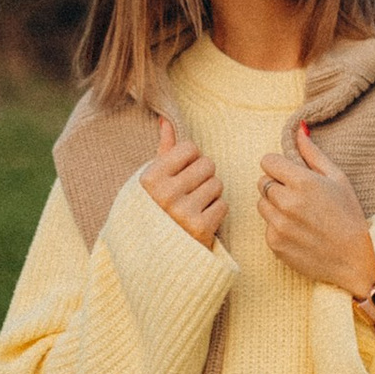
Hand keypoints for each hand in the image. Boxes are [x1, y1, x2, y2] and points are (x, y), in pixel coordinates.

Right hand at [139, 133, 224, 250]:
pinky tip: (201, 219)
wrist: (156, 253)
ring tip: (195, 206)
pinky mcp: (201, 229)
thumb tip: (166, 120)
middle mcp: (165, 194)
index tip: (181, 174)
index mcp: (150, 177)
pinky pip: (223, 205)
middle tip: (190, 191)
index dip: (190, 159)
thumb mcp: (153, 180)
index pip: (190, 148)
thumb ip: (163, 149)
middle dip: (203, 176)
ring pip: (217, 184)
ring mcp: (183, 212)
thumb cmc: (156, 209)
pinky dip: (215, 212)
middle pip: (207, 164)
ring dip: (210, 194)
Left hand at [257, 124, 374, 300]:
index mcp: (303, 182)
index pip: (267, 161)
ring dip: (275, 206)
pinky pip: (267, 226)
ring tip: (299, 214)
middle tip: (299, 196)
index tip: (290, 174)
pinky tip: (299, 231)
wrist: (355, 259)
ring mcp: (279, 225)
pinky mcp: (275, 243)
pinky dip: (278, 227)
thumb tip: (298, 130)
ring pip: (261, 204)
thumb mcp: (338, 179)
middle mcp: (287, 203)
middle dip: (277, 185)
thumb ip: (313, 154)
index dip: (279, 166)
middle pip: (262, 182)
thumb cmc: (349, 215)